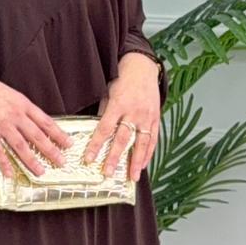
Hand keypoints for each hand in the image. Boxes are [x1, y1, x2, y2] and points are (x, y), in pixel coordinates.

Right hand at [0, 79, 73, 180]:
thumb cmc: (2, 97)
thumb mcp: (20, 100)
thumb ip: (32, 114)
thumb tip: (47, 129)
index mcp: (25, 107)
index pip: (46, 122)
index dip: (58, 134)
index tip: (69, 144)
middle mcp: (16, 117)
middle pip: (36, 136)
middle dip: (50, 150)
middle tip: (61, 162)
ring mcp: (2, 126)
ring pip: (19, 145)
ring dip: (31, 160)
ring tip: (41, 171)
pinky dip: (4, 163)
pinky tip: (10, 174)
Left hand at [83, 52, 160, 180]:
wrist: (143, 67)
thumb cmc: (122, 80)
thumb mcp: (108, 93)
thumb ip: (104, 113)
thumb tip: (99, 133)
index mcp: (118, 104)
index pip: (105, 128)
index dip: (96, 145)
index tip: (89, 159)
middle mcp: (134, 112)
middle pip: (123, 139)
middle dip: (115, 158)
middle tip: (108, 173)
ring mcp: (147, 116)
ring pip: (141, 142)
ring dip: (136, 161)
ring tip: (132, 177)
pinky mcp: (156, 118)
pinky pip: (153, 139)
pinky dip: (148, 153)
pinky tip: (143, 165)